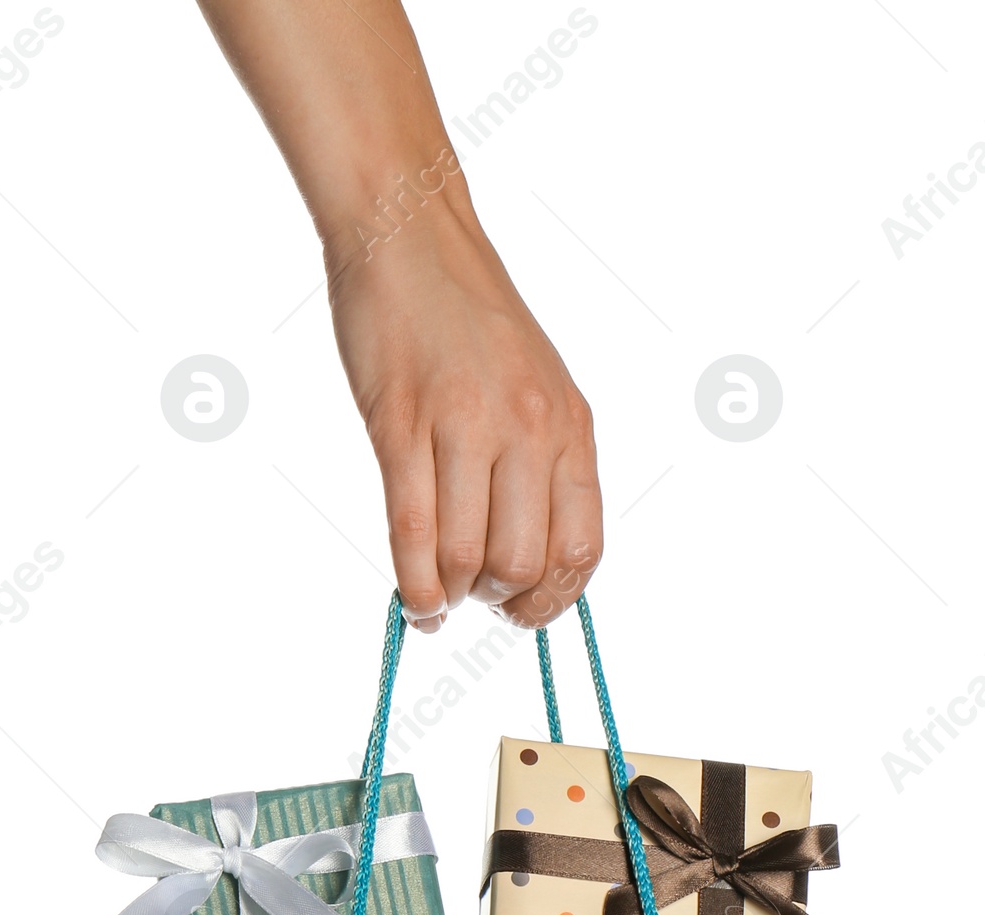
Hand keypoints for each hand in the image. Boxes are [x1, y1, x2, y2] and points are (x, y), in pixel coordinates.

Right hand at [326, 197, 602, 634]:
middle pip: (521, 564)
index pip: (581, 548)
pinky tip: (413, 602)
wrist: (409, 237)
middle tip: (472, 589)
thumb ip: (542, 465)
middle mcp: (528, 429)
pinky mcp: (402, 425)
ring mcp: (465, 426)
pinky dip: (413, 585)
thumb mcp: (537, 388)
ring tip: (437, 590)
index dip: (551, 598)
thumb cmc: (468, 320)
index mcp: (570, 426)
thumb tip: (526, 560)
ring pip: (466, 558)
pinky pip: (412, 531)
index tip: (521, 607)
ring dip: (450, 593)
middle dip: (495, 598)